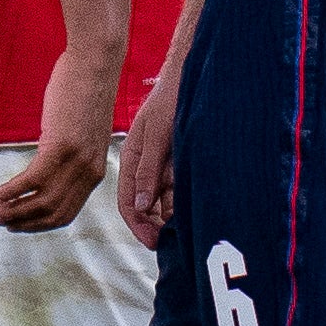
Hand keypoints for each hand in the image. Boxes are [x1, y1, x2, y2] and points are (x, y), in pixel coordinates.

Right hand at [0, 49, 117, 232]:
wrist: (94, 63)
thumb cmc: (84, 90)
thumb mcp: (82, 132)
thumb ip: (70, 154)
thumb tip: (48, 165)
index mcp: (95, 171)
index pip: (66, 212)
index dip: (38, 223)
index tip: (17, 224)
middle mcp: (89, 172)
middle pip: (53, 212)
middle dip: (23, 222)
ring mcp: (76, 160)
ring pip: (42, 201)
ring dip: (14, 210)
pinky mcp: (61, 146)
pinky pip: (34, 179)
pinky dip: (13, 190)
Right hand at [118, 73, 179, 249]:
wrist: (193, 79)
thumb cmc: (172, 101)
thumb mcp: (158, 135)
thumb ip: (148, 170)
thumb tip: (140, 205)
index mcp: (132, 159)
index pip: (128, 201)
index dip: (138, 225)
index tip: (153, 243)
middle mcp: (146, 167)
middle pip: (145, 206)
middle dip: (155, 227)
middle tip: (173, 245)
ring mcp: (164, 167)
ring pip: (164, 202)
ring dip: (172, 219)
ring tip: (189, 233)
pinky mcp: (181, 165)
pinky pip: (180, 192)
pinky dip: (185, 205)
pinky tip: (197, 214)